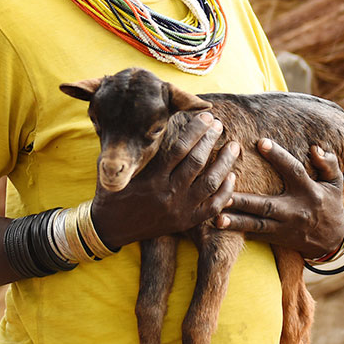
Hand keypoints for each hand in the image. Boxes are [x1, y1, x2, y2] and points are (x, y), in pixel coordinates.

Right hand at [91, 111, 240, 247]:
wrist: (110, 227)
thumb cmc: (113, 191)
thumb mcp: (120, 168)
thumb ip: (136, 149)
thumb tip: (151, 122)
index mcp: (152, 178)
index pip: (179, 149)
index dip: (195, 131)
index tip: (205, 117)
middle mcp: (168, 194)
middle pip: (197, 162)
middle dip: (210, 140)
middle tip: (219, 125)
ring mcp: (180, 210)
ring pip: (210, 183)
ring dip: (224, 163)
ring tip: (233, 146)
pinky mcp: (186, 222)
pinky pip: (212, 207)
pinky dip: (225, 192)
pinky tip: (232, 176)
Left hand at [218, 141, 343, 257]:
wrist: (332, 240)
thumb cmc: (330, 203)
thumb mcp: (335, 182)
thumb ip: (328, 163)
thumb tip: (315, 148)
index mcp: (309, 191)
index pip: (293, 171)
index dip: (278, 157)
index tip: (260, 142)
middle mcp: (295, 210)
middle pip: (267, 205)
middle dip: (245, 200)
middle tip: (224, 193)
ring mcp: (285, 227)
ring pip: (258, 224)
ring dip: (236, 221)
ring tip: (216, 217)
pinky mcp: (277, 238)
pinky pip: (256, 235)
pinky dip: (239, 231)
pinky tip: (220, 226)